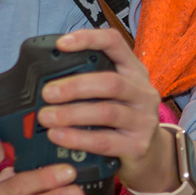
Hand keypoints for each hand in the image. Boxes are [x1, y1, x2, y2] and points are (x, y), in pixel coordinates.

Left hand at [37, 30, 174, 192]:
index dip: (88, 39)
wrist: (150, 155)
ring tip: (46, 117)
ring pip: (107, 112)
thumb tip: (45, 79)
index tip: (61, 45)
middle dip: (75, 86)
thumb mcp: (113, 95)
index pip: (114, 43)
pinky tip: (58, 136)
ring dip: (72, 114)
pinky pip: (104, 141)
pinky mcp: (138, 146)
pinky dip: (77, 138)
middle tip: (47, 93)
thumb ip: (90, 82)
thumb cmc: (122, 120)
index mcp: (133, 71)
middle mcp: (143, 92)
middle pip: (110, 82)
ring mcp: (143, 120)